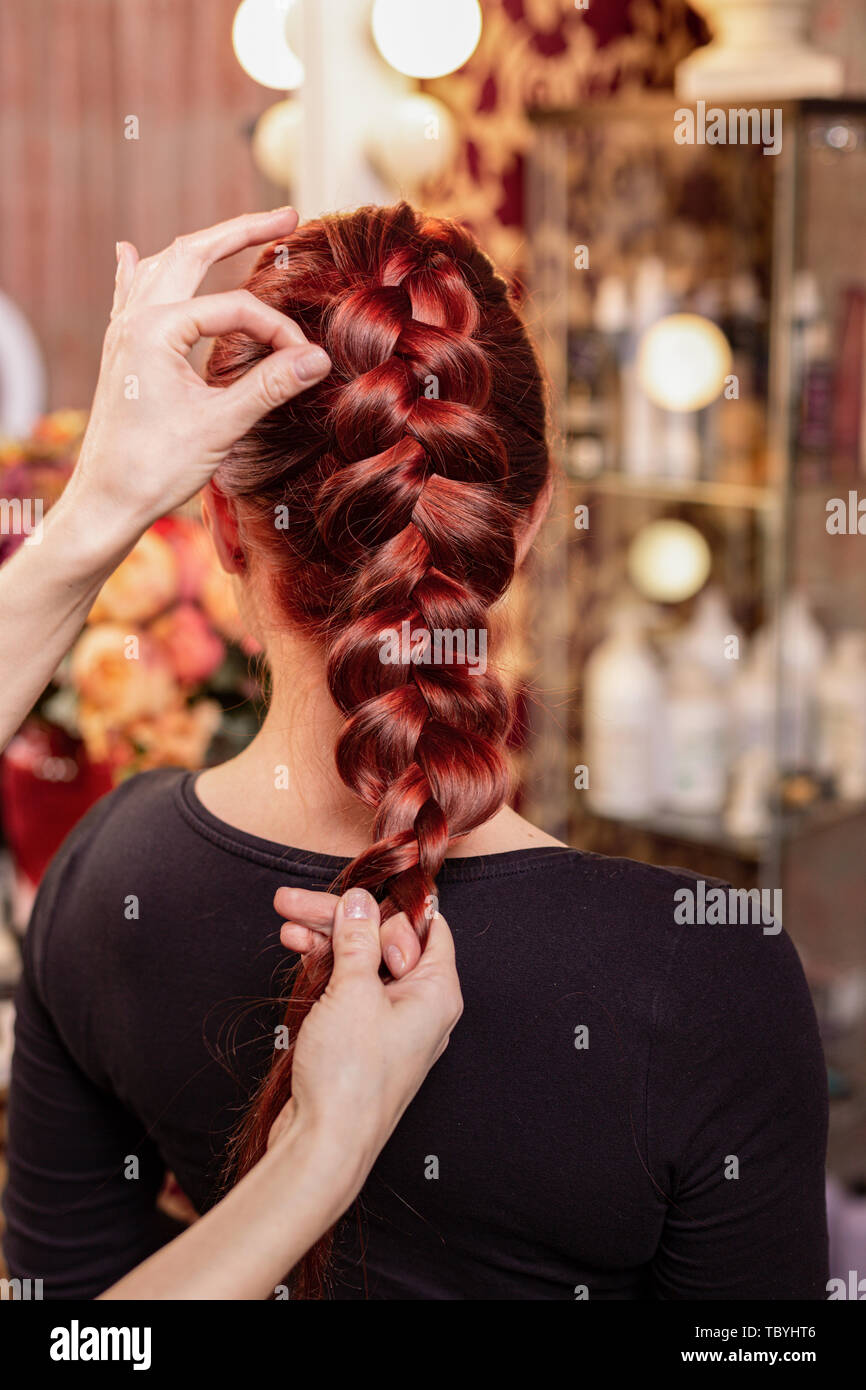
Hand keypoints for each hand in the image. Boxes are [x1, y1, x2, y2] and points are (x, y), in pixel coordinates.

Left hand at [60, 208, 330, 551]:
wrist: (108, 501)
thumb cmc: (156, 467)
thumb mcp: (221, 425)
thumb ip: (270, 385)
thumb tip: (320, 358)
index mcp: (156, 329)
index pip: (234, 309)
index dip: (276, 330)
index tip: (305, 360)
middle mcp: (134, 319)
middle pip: (192, 254)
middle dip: (240, 232)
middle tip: (286, 216)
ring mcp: (123, 333)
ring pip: (164, 267)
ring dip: (201, 247)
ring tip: (235, 232)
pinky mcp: (121, 352)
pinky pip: (130, 294)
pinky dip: (140, 270)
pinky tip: (129, 252)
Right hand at [267, 888, 462, 1190]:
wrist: (324, 1146)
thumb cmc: (351, 1078)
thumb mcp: (353, 993)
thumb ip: (358, 940)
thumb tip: (362, 902)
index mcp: (437, 992)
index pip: (425, 927)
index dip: (387, 906)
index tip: (350, 892)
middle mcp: (420, 1006)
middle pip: (384, 942)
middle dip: (340, 919)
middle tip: (294, 902)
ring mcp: (390, 1022)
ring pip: (361, 963)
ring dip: (326, 940)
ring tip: (287, 923)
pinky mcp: (362, 1038)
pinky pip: (349, 989)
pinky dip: (325, 969)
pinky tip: (299, 950)